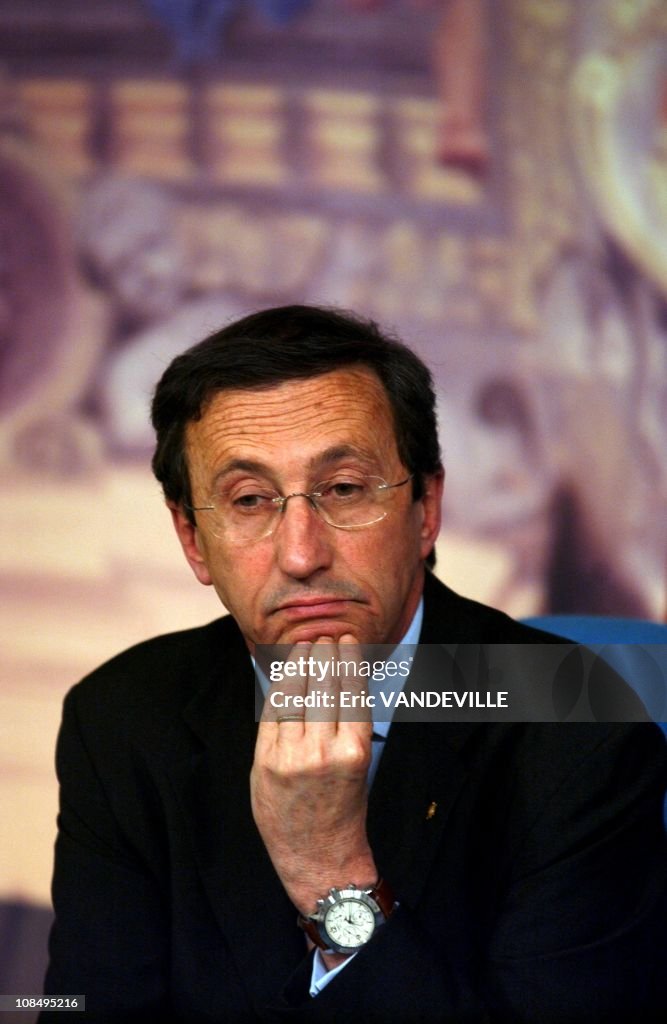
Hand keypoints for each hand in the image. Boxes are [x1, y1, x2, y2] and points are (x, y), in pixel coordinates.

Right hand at [250, 634, 376, 919]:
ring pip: (332, 693)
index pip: (280, 697)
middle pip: (307, 689)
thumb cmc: (285, 816)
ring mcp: (329, 754)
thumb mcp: (260, 776)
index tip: (297, 648)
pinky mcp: (357, 756)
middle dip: (316, 657)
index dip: (291, 667)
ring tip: (338, 639)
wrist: (319, 856)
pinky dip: (354, 681)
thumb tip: (281, 686)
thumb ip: (269, 733)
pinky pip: (356, 708)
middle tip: (320, 636)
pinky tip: (354, 664)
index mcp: (269, 756)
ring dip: (337, 661)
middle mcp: (297, 752)